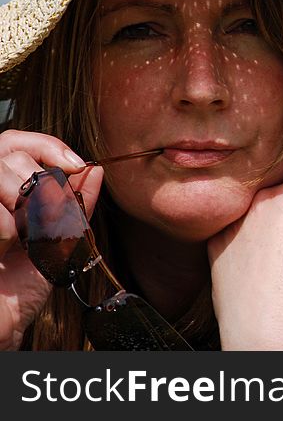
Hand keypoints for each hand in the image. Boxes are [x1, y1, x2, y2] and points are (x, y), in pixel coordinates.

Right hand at [0, 130, 103, 350]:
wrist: (3, 322)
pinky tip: (9, 246)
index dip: (47, 146)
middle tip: (49, 215)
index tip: (77, 166)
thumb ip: (76, 203)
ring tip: (29, 232)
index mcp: (4, 189)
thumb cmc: (24, 281)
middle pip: (11, 154)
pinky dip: (11, 228)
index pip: (15, 141)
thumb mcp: (59, 237)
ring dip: (29, 203)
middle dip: (43, 181)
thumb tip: (94, 170)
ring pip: (2, 174)